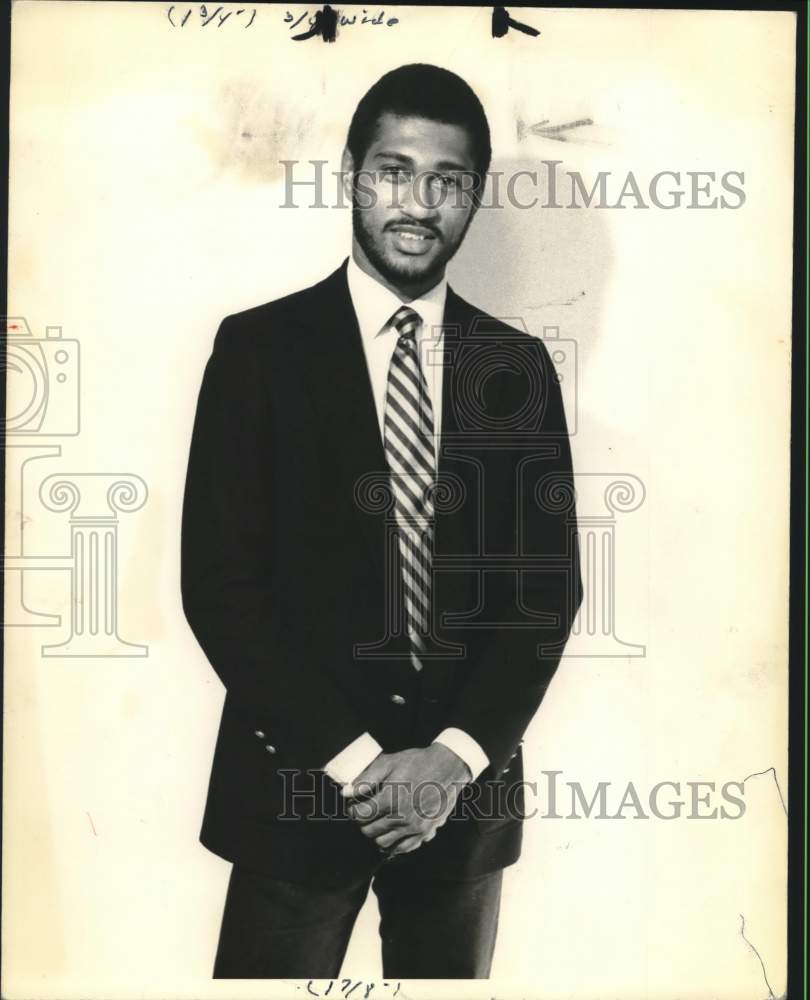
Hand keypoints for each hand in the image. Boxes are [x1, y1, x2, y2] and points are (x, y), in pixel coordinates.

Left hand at [344, 744, 471, 858]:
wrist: (448, 768)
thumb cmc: (417, 762)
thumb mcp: (389, 763)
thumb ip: (366, 778)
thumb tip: (346, 792)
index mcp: (390, 799)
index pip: (360, 815)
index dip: (353, 810)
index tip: (354, 806)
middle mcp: (402, 817)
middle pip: (369, 830)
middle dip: (363, 822)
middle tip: (366, 812)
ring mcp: (414, 827)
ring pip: (383, 842)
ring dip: (376, 833)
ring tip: (378, 820)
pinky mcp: (425, 833)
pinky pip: (402, 848)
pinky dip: (393, 844)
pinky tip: (391, 832)